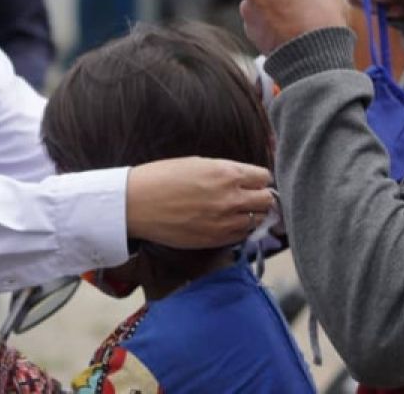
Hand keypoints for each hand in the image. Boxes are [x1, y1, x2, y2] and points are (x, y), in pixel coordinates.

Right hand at [126, 157, 273, 247]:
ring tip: (232, 211)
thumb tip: (243, 180)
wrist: (136, 203)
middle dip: (258, 197)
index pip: (264, 177)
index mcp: (227, 173)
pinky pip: (242, 235)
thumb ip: (224, 172)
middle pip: (267, 200)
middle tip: (245, 197)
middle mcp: (231, 198)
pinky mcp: (216, 239)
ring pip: (257, 220)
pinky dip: (238, 229)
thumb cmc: (161, 177)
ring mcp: (225, 221)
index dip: (257, 179)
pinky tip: (223, 223)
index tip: (250, 182)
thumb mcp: (196, 163)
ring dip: (249, 215)